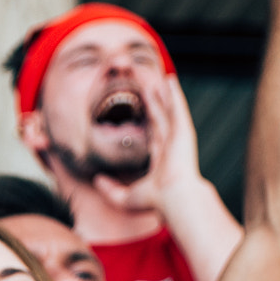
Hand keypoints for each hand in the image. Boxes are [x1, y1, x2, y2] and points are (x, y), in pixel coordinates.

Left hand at [89, 74, 208, 213]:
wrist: (173, 198)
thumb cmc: (153, 202)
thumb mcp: (123, 198)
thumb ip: (109, 189)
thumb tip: (96, 181)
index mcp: (160, 159)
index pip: (152, 134)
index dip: (147, 121)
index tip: (142, 110)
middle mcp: (170, 145)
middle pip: (159, 117)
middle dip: (152, 101)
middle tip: (145, 86)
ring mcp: (178, 137)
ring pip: (167, 109)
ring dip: (162, 94)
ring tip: (156, 78)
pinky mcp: (183, 131)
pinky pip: (176, 107)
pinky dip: (174, 94)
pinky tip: (170, 81)